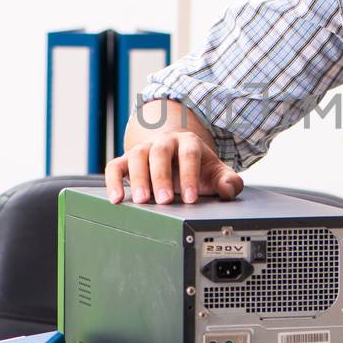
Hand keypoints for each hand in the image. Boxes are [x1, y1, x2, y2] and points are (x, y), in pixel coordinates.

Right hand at [104, 128, 243, 204]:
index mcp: (188, 142)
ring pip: (137, 157)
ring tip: (142, 201)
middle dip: (161, 177)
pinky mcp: (127, 160)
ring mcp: (144, 149)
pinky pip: (115, 167)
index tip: (191, 198)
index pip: (188, 154)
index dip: (189, 175)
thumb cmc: (198, 167)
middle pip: (160, 153)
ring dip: (138, 179)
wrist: (176, 155)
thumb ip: (228, 181)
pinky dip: (113, 181)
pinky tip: (116, 199)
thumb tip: (228, 189)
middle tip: (165, 200)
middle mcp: (164, 142)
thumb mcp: (216, 172)